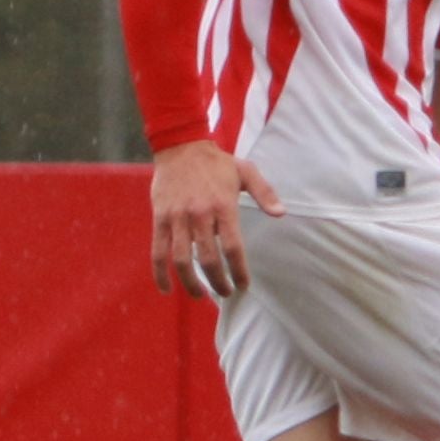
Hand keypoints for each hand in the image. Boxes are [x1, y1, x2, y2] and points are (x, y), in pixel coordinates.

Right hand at [149, 139, 283, 297]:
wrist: (180, 145)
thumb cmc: (216, 162)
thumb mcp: (246, 171)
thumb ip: (264, 192)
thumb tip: (281, 213)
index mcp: (223, 206)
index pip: (233, 247)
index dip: (238, 270)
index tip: (243, 285)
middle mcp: (200, 215)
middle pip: (208, 259)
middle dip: (218, 282)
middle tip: (225, 293)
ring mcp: (177, 218)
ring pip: (181, 260)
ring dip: (191, 283)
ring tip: (200, 295)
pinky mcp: (160, 218)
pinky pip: (158, 251)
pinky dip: (159, 273)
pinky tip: (166, 289)